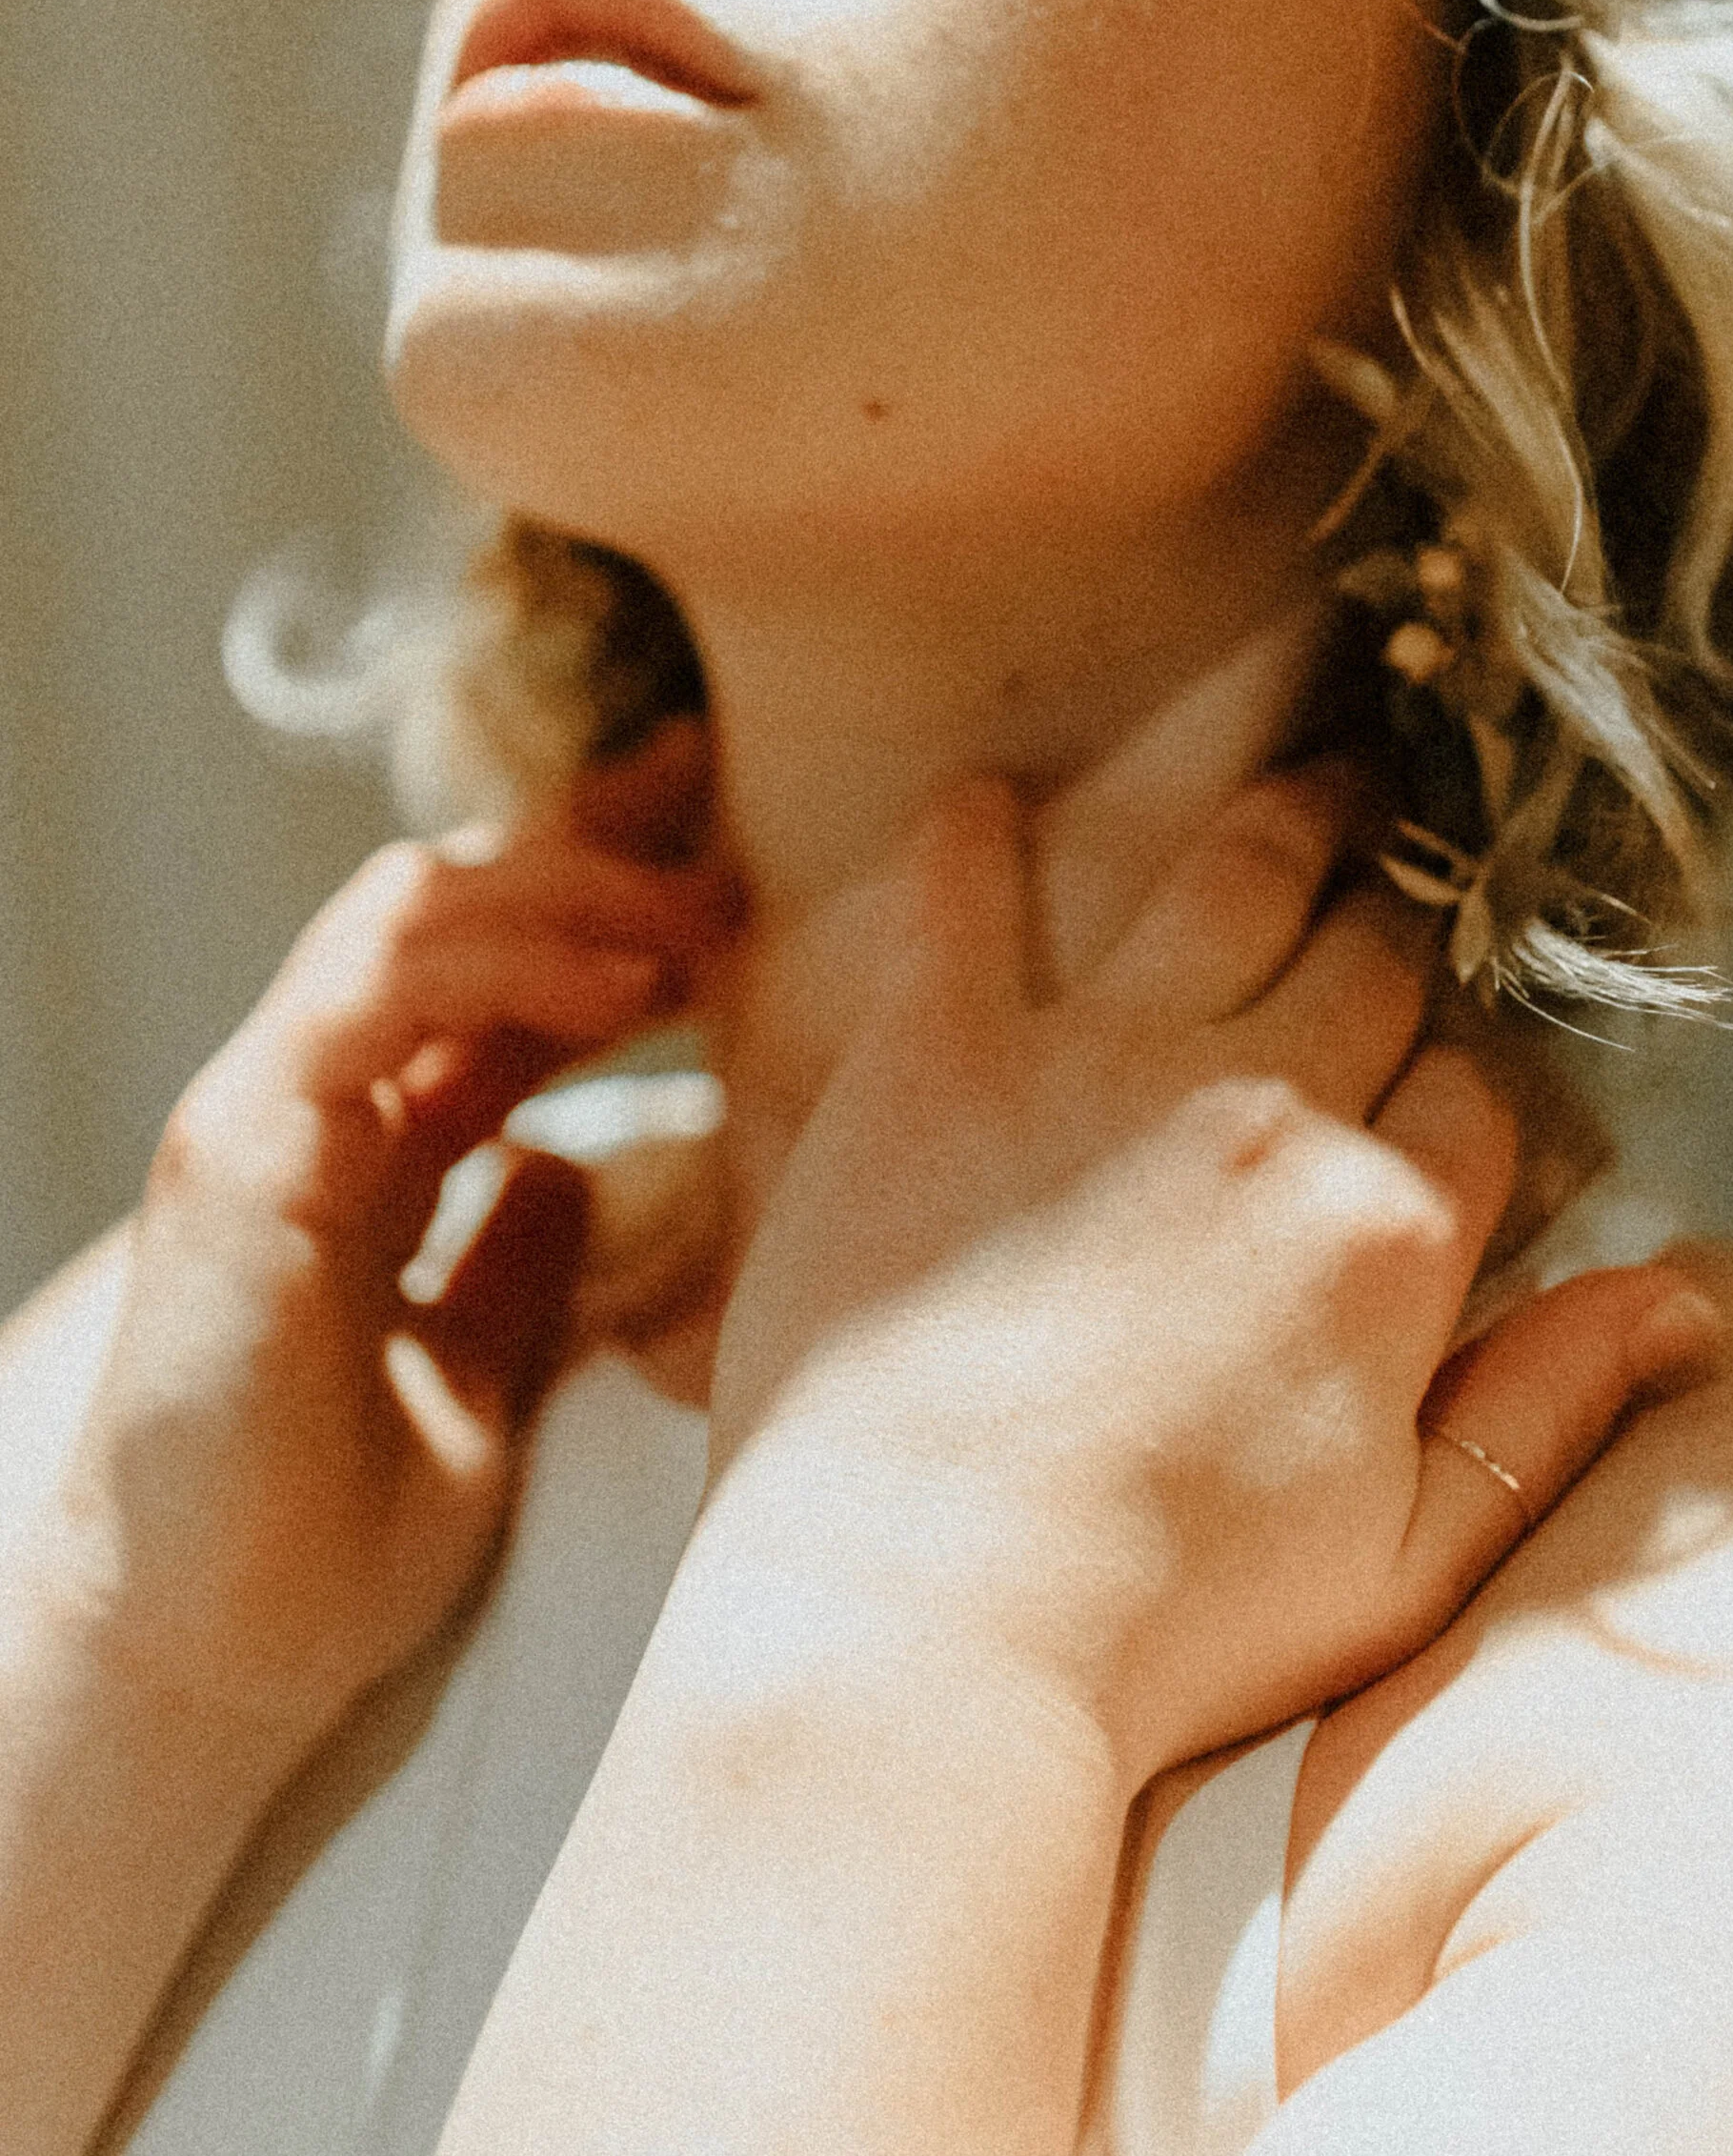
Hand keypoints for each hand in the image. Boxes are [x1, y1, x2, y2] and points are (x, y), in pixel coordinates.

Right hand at [40, 718, 739, 1754]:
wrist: (211, 1660)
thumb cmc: (324, 1538)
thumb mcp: (473, 1368)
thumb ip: (512, 1259)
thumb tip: (571, 1166)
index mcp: (365, 1145)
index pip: (480, 970)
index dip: (598, 907)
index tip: (723, 880)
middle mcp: (312, 1105)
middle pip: (450, 908)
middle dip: (596, 864)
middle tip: (729, 877)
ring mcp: (268, 1112)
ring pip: (410, 913)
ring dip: (567, 898)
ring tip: (693, 928)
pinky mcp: (242, 1148)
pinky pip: (370, 993)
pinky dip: (501, 966)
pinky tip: (616, 992)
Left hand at [695, 769, 1713, 1788]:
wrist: (920, 1635)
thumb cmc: (1161, 1636)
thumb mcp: (1407, 1562)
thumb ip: (1547, 1412)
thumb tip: (1686, 1296)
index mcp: (1387, 1231)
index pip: (1475, 1093)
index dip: (1467, 1078)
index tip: (1443, 1071)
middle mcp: (1267, 1111)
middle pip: (1373, 958)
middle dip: (1402, 915)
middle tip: (1404, 866)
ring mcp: (1101, 1062)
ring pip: (1232, 875)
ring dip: (1282, 821)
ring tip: (1305, 787)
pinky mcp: (941, 1052)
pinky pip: (969, 893)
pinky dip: (978, 836)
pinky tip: (985, 801)